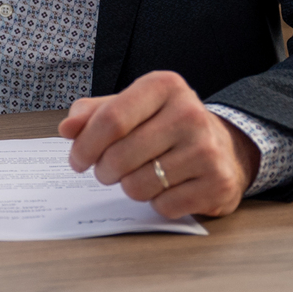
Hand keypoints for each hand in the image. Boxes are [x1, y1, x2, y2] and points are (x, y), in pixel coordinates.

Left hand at [59, 70, 260, 218]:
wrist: (225, 147)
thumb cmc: (165, 125)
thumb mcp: (131, 107)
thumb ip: (93, 113)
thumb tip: (67, 129)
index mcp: (164, 86)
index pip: (110, 120)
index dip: (85, 145)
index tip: (76, 159)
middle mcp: (189, 113)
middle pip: (120, 156)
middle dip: (103, 171)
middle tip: (107, 171)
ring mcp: (207, 149)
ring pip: (138, 185)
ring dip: (129, 187)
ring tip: (140, 175)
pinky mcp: (218, 183)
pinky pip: (163, 206)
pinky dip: (156, 202)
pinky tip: (166, 187)